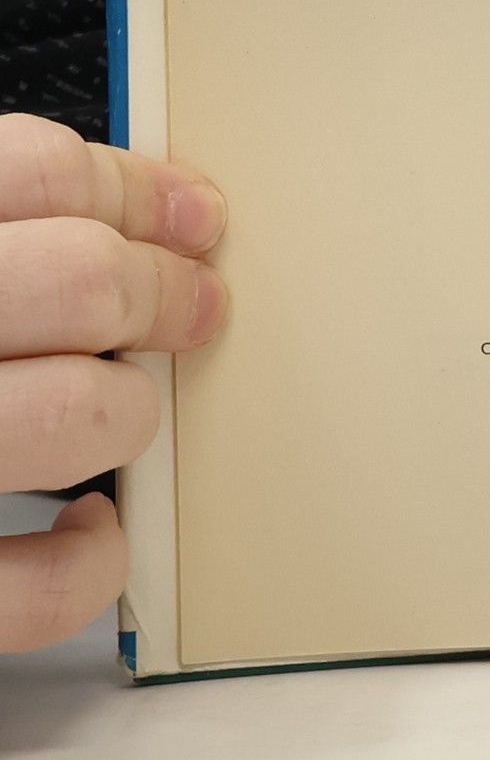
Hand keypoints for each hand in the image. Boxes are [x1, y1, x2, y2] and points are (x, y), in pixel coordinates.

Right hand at [0, 114, 227, 651]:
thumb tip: (122, 212)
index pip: (29, 171)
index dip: (133, 190)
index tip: (187, 218)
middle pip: (75, 280)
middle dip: (159, 291)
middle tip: (190, 304)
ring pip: (72, 413)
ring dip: (122, 410)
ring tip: (108, 407)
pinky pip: (30, 588)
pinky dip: (87, 563)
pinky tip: (84, 529)